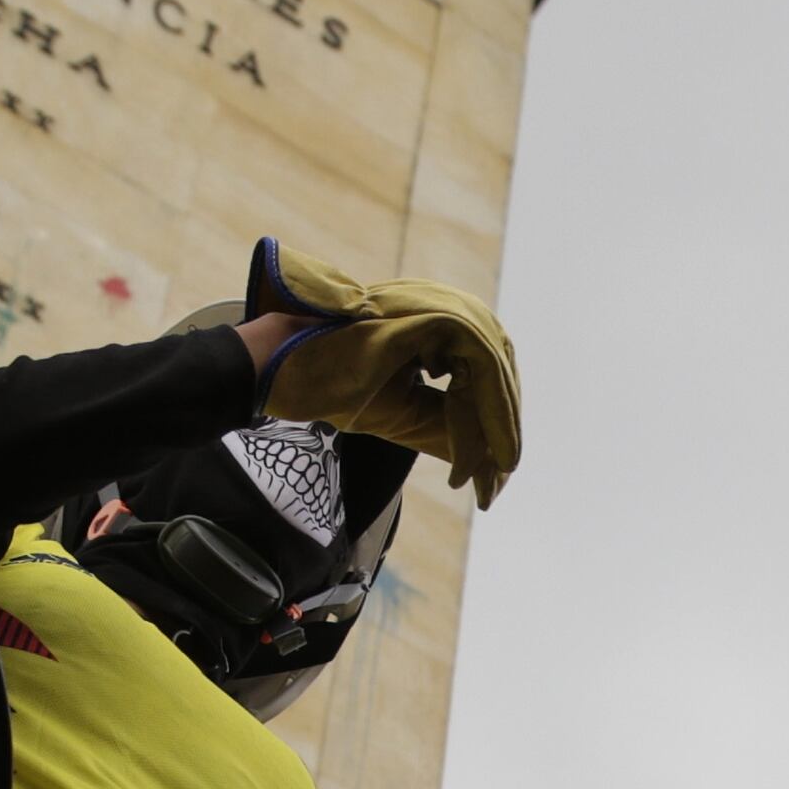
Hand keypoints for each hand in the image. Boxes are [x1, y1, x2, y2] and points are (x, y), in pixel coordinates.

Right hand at [245, 239, 522, 503]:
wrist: (284, 367)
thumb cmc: (333, 384)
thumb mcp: (406, 414)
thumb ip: (446, 425)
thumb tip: (488, 462)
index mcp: (437, 328)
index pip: (484, 374)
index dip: (495, 423)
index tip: (496, 475)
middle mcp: (444, 309)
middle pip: (497, 371)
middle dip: (504, 429)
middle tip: (500, 480)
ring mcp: (439, 308)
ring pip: (495, 371)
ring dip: (500, 427)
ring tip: (496, 474)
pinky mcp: (432, 317)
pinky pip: (481, 368)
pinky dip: (486, 413)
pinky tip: (478, 454)